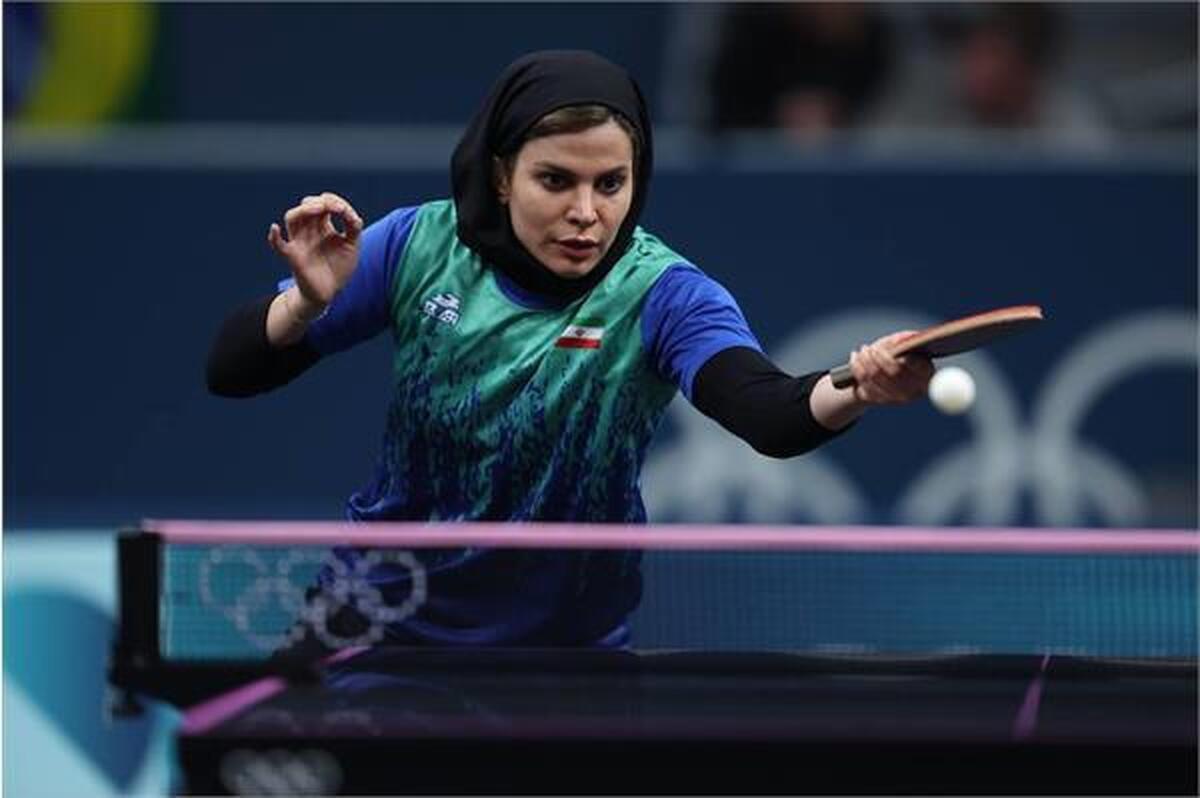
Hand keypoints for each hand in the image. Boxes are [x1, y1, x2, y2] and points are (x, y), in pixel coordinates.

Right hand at [267, 192, 363, 309]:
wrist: (330, 291)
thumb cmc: (339, 267)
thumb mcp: (352, 245)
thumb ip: (354, 228)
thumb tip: (351, 213)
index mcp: (322, 225)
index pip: (322, 204)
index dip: (333, 201)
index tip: (345, 211)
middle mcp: (308, 230)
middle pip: (306, 206)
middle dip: (320, 202)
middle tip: (334, 208)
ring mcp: (299, 241)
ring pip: (292, 218)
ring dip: (303, 210)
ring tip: (318, 208)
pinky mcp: (292, 257)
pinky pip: (278, 245)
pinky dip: (274, 237)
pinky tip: (275, 228)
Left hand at [848, 331, 933, 404]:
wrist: (881, 379)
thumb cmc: (897, 358)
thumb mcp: (902, 346)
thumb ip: (904, 339)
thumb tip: (906, 337)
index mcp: (925, 375)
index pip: (920, 368)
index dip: (911, 362)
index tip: (901, 354)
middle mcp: (913, 391)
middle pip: (894, 372)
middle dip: (880, 356)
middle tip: (873, 348)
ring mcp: (896, 398)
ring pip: (875, 375)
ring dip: (866, 359)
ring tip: (864, 349)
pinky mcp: (879, 399)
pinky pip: (863, 381)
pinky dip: (857, 366)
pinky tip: (855, 357)